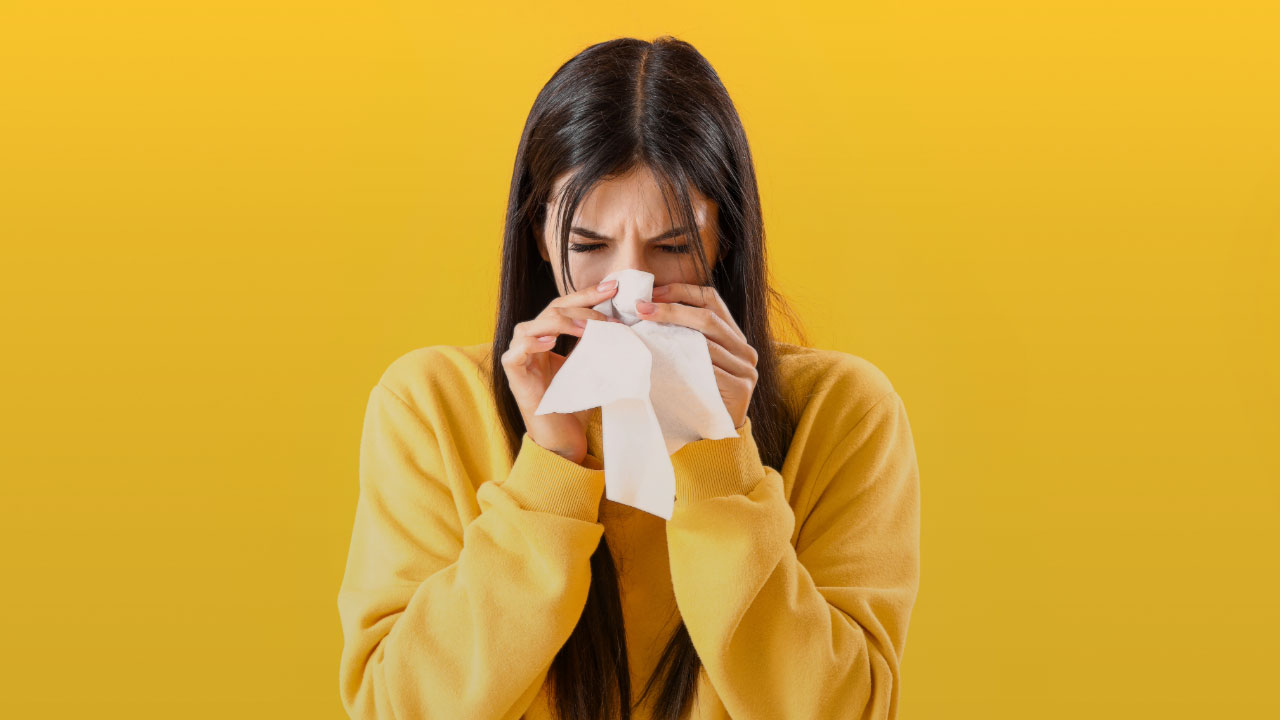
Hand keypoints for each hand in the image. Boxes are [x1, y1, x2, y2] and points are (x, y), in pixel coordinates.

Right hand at [501, 278, 623, 463]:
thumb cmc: (574, 403)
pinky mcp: (512, 371)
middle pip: (553, 309)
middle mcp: (531, 340)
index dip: (588, 294)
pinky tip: (551, 340)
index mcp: (548, 335)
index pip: (566, 306)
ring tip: (587, 327)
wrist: (563, 438)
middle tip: (608, 310)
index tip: (614, 287)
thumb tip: (621, 321)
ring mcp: (519, 354)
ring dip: (563, 322)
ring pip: (534, 324)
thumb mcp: (590, 366)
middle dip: (582, 305)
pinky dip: (533, 341)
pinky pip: (518, 350)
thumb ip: (595, 343)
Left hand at [634, 284, 758, 428]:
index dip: (682, 291)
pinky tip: (663, 361)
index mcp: (735, 335)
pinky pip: (710, 371)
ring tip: (645, 332)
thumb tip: (644, 307)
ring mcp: (746, 370)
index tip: (652, 294)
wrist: (714, 431)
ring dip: (673, 336)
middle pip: (707, 318)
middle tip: (641, 309)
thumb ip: (683, 334)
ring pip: (707, 344)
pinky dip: (685, 364)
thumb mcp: (693, 358)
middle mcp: (745, 349)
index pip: (712, 299)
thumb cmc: (697, 391)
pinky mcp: (741, 389)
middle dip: (671, 310)